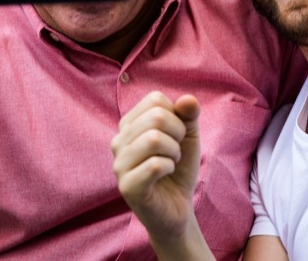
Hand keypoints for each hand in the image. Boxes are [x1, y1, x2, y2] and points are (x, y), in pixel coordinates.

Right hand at [111, 91, 201, 243]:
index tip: (177, 135)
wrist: (177, 207)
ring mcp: (119, 164)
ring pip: (154, 139)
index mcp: (129, 125)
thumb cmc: (179, 168)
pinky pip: (155, 165)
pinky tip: (165, 175)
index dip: (176, 115)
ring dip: (174, 152)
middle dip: (178, 133)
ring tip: (171, 162)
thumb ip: (189, 115)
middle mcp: (118, 141)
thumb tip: (187, 99)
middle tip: (176, 151)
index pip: (155, 100)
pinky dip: (170, 167)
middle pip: (156, 117)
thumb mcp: (188, 136)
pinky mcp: (127, 186)